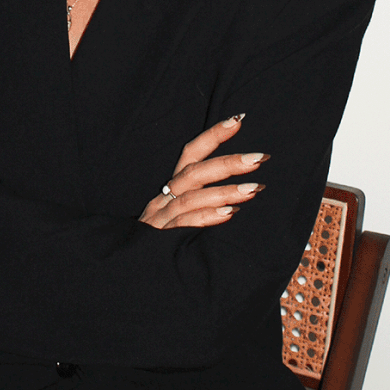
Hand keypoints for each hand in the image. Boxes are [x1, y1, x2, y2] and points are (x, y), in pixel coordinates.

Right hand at [138, 115, 267, 229]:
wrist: (130, 268)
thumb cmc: (164, 240)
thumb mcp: (183, 216)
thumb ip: (207, 202)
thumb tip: (247, 192)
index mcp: (172, 188)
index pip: (191, 155)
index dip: (212, 136)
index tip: (238, 120)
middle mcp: (164, 198)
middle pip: (194, 172)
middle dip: (227, 163)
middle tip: (259, 159)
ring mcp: (160, 217)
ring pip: (191, 197)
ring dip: (223, 191)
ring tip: (253, 189)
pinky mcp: (158, 237)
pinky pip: (183, 223)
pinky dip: (206, 216)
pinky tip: (228, 213)